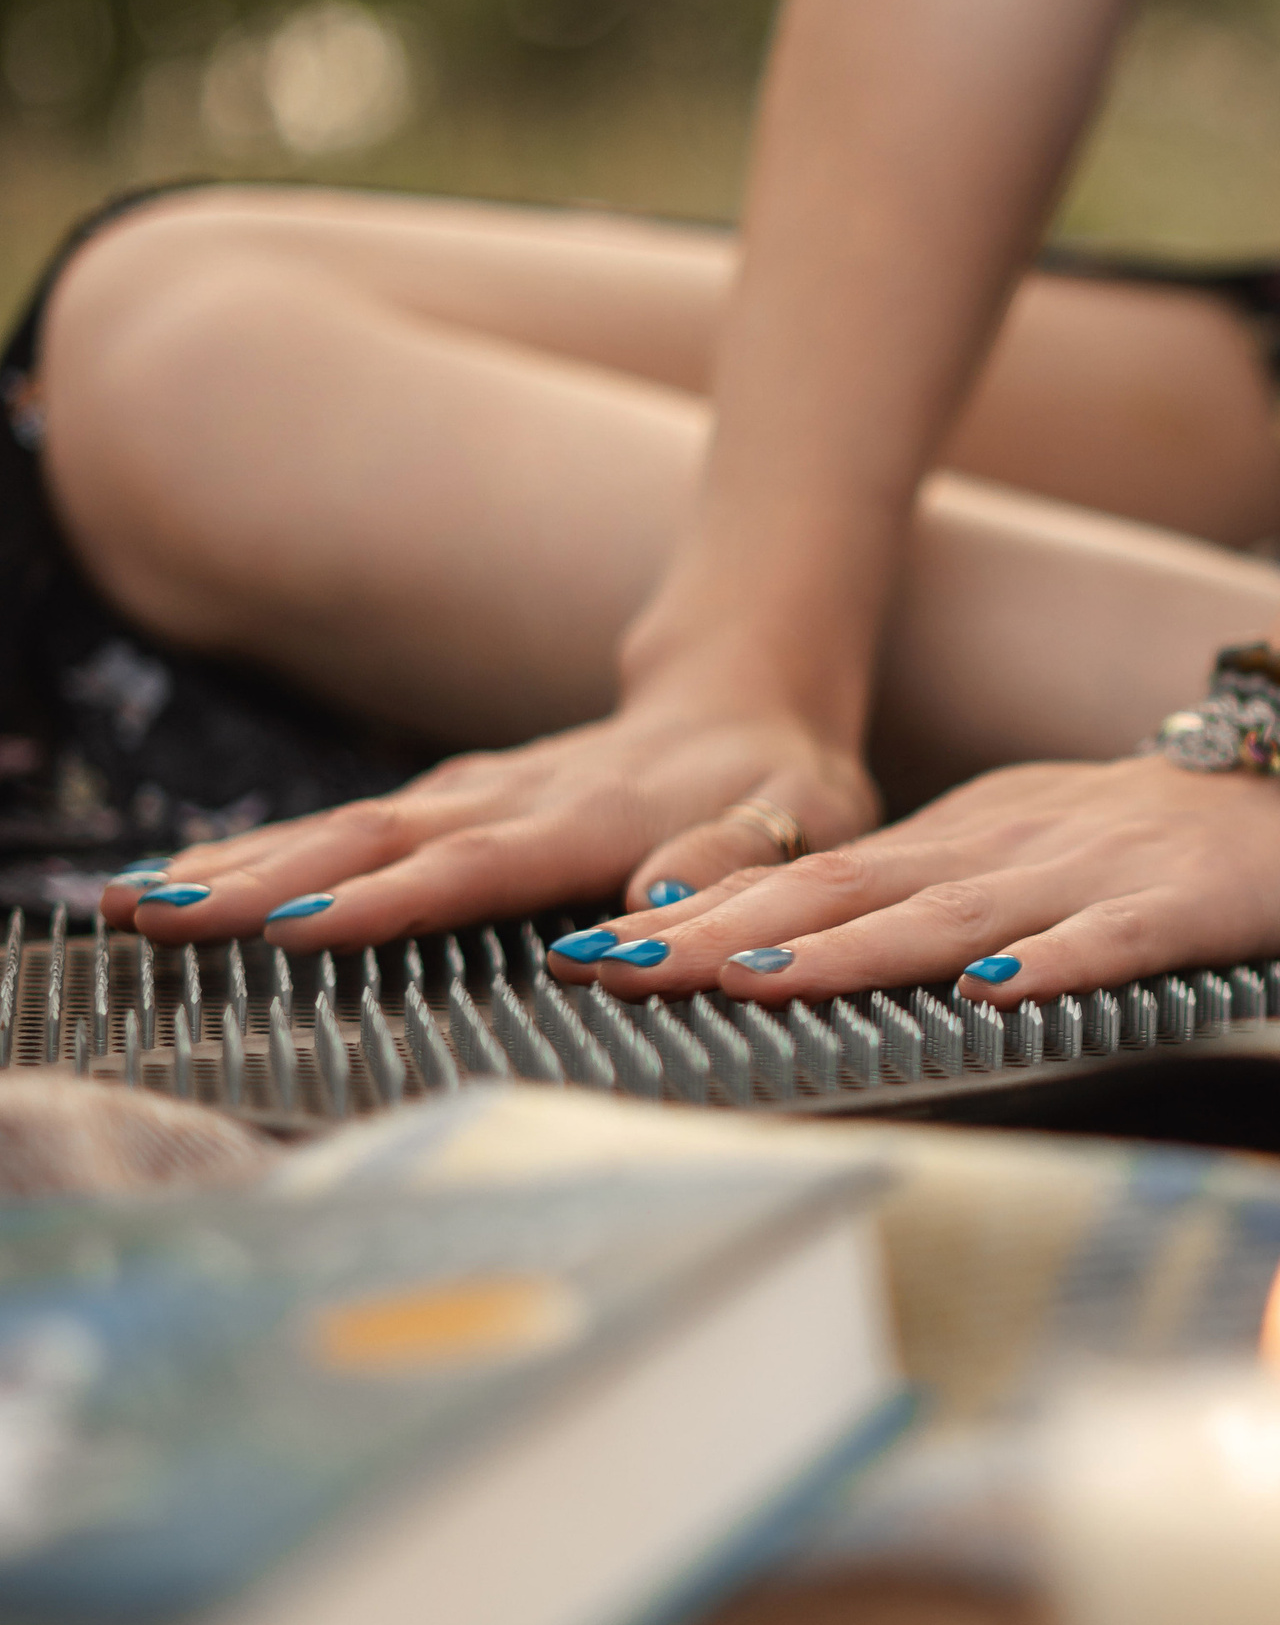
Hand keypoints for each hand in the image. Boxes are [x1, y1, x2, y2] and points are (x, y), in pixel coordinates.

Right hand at [103, 704, 877, 948]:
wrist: (750, 693)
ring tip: (137, 907)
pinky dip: (263, 857)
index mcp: (594, 815)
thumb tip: (649, 930)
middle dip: (263, 882)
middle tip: (158, 919)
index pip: (480, 863)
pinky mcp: (451, 801)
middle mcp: (515, 796)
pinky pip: (347, 833)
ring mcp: (473, 794)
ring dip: (241, 867)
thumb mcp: (797, 821)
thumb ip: (730, 867)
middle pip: (373, 840)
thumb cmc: (782, 782)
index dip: (393, 900)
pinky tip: (187, 886)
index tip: (299, 930)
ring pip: (343, 830)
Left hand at [541, 754, 1279, 1002]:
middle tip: (608, 970)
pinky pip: (1111, 942)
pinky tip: (994, 992)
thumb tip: (791, 949)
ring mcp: (1089, 877)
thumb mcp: (1018, 849)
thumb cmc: (1159, 834)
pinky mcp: (1181, 908)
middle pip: (846, 897)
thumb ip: (921, 897)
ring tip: (745, 980)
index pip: (807, 883)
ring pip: (950, 918)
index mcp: (960, 842)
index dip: (698, 918)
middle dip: (723, 936)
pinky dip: (1052, 966)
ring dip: (845, 951)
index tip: (586, 956)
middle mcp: (1003, 852)